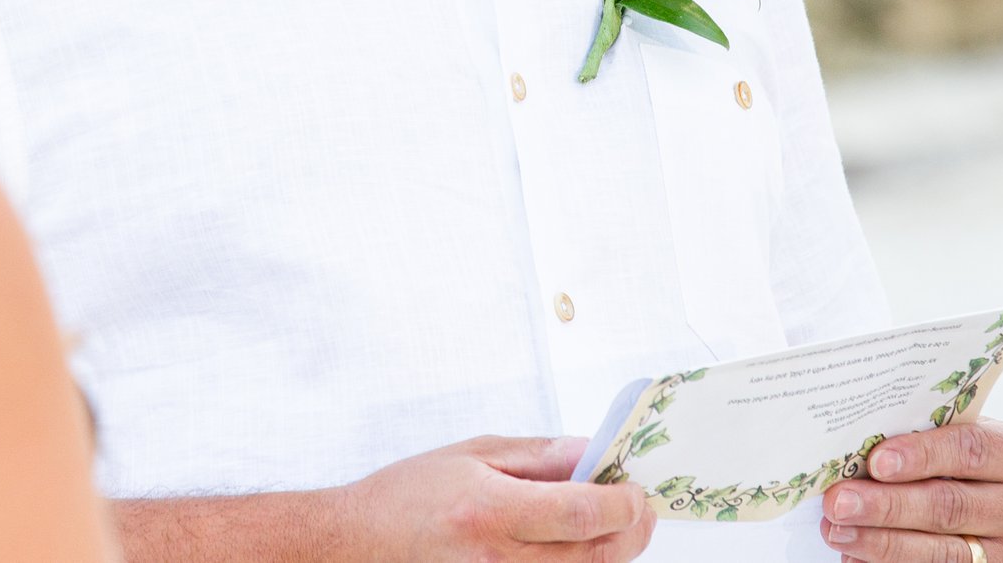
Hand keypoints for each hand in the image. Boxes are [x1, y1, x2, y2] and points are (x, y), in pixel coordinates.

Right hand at [337, 434, 657, 560]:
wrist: (362, 542)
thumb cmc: (410, 494)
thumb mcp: (475, 454)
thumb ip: (540, 455)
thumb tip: (594, 452)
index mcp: (491, 512)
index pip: (580, 512)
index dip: (622, 503)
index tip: (636, 490)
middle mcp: (498, 560)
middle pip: (594, 555)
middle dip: (631, 530)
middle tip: (640, 507)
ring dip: (610, 552)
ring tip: (614, 523)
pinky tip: (578, 546)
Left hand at [817, 418, 1002, 562]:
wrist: (994, 504)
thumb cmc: (963, 462)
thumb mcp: (960, 440)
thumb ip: (926, 437)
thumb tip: (854, 445)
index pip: (971, 449)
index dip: (922, 455)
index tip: (876, 462)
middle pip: (950, 505)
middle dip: (887, 505)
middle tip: (839, 502)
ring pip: (942, 551)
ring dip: (881, 542)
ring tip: (837, 530)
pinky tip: (855, 556)